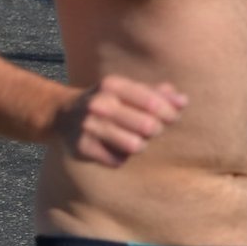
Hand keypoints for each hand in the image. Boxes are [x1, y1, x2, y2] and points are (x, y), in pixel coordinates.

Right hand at [53, 75, 187, 167]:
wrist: (63, 114)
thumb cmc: (109, 102)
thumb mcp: (128, 91)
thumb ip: (157, 94)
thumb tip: (183, 101)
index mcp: (112, 85)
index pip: (154, 103)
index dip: (170, 114)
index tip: (170, 118)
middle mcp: (99, 103)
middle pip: (149, 127)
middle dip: (154, 131)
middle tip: (148, 129)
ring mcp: (89, 125)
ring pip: (135, 145)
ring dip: (138, 146)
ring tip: (130, 139)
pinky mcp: (82, 146)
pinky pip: (117, 160)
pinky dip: (119, 158)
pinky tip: (111, 149)